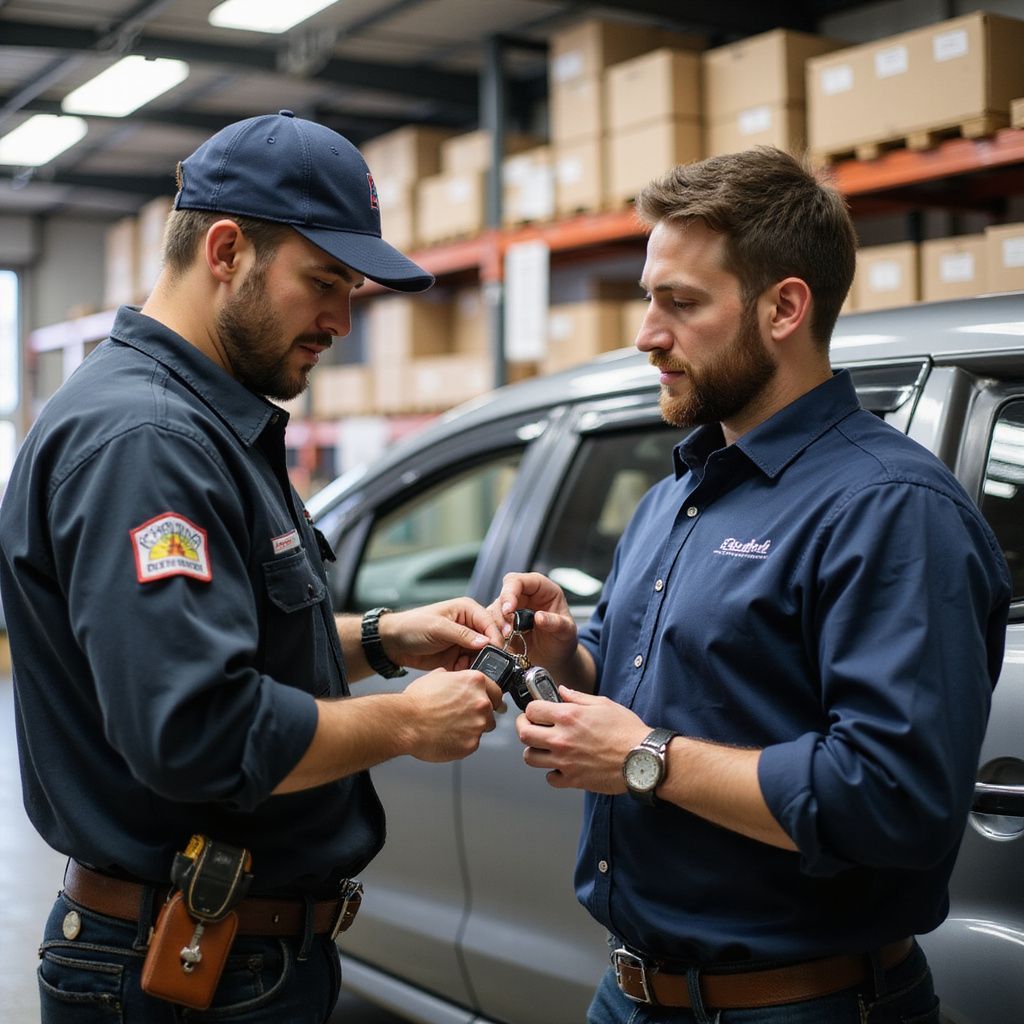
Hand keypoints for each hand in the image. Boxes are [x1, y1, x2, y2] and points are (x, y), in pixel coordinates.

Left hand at [382, 598, 504, 671]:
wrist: (393, 644)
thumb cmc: (412, 626)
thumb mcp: (437, 628)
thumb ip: (462, 635)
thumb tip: (486, 641)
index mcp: (467, 610)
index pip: (489, 622)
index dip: (495, 637)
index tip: (499, 652)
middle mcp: (469, 625)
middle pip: (490, 640)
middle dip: (489, 653)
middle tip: (488, 665)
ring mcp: (464, 642)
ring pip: (482, 655)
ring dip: (478, 664)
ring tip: (469, 669)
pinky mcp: (458, 657)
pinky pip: (471, 665)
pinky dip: (468, 670)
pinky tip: (459, 672)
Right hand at [402, 668, 504, 761]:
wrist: (406, 723)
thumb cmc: (417, 701)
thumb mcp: (436, 676)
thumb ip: (454, 677)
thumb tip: (456, 678)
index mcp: (475, 682)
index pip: (496, 690)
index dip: (489, 696)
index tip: (484, 701)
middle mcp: (481, 702)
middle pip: (491, 711)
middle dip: (479, 714)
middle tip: (461, 716)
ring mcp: (478, 724)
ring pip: (483, 728)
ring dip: (472, 728)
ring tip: (451, 727)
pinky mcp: (472, 744)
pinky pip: (472, 743)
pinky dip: (462, 742)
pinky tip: (447, 737)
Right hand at [488, 572, 578, 676]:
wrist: (556, 657)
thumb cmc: (563, 639)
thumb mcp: (566, 632)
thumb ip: (556, 623)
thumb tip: (540, 617)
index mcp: (541, 588)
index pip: (519, 581)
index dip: (510, 592)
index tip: (509, 609)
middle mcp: (524, 595)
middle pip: (502, 594)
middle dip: (502, 612)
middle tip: (507, 630)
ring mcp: (512, 609)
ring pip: (494, 610)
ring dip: (497, 625)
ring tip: (508, 639)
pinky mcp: (502, 623)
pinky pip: (490, 625)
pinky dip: (494, 634)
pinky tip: (504, 643)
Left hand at [515, 687, 648, 792]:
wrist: (642, 758)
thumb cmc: (627, 731)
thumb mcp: (603, 704)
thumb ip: (578, 697)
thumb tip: (563, 691)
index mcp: (568, 716)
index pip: (532, 710)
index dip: (532, 709)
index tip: (535, 710)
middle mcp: (562, 739)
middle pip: (524, 734)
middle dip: (524, 727)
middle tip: (531, 726)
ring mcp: (565, 761)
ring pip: (530, 758)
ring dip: (534, 751)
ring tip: (544, 747)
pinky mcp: (573, 779)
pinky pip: (550, 778)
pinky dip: (552, 773)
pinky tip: (560, 766)